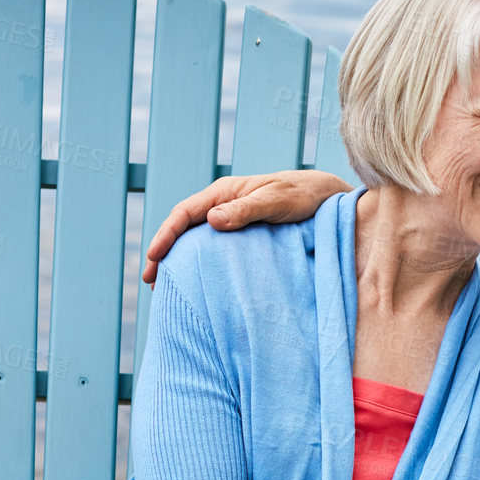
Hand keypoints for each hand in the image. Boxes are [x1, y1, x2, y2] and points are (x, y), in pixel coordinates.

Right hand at [142, 168, 352, 281]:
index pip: (184, 213)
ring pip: (196, 240)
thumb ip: (248, 210)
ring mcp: (232, 220)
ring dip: (180, 260)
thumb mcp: (277, 201)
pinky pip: (215, 248)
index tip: (155, 258)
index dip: (166, 235)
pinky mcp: (243, 234)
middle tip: (151, 281)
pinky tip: (199, 281)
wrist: (327, 198)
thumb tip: (211, 220)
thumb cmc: (304, 196)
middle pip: (183, 228)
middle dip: (164, 252)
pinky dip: (201, 263)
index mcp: (224, 193)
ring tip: (168, 287)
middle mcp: (223, 204)